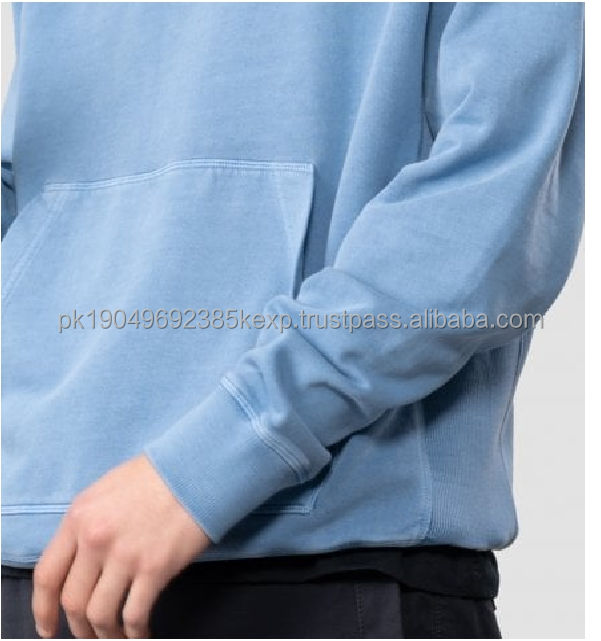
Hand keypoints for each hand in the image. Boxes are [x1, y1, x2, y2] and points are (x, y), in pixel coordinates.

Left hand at [32, 454, 210, 638]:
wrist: (195, 468)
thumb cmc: (156, 474)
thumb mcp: (107, 489)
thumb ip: (88, 523)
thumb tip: (80, 558)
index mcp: (79, 518)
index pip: (47, 575)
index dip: (43, 609)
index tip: (47, 627)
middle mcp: (95, 540)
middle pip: (73, 601)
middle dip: (78, 626)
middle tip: (88, 635)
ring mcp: (124, 556)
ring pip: (100, 614)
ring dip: (104, 634)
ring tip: (114, 637)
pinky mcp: (155, 569)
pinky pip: (135, 614)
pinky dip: (135, 633)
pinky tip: (141, 635)